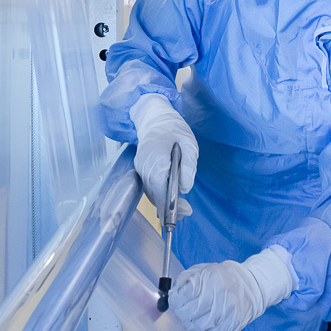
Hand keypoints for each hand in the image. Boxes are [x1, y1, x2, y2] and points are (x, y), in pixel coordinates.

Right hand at [130, 94, 198, 217]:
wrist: (154, 117)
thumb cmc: (174, 129)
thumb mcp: (189, 145)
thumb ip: (188, 167)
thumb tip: (185, 189)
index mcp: (156, 158)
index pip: (160, 187)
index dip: (169, 204)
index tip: (180, 214)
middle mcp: (144, 165)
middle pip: (154, 193)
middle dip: (168, 206)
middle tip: (185, 212)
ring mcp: (140, 167)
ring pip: (151, 191)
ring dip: (163, 202)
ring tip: (180, 210)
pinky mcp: (141, 168)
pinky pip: (149, 185)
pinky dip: (158, 194)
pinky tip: (169, 199)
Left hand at [170, 247, 294, 330]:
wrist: (253, 285)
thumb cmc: (225, 276)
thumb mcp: (204, 270)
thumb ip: (186, 279)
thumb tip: (171, 294)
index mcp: (210, 280)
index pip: (183, 296)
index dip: (175, 300)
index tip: (174, 300)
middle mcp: (219, 296)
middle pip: (189, 312)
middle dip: (180, 312)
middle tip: (180, 310)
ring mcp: (227, 312)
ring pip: (198, 325)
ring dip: (190, 322)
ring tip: (190, 316)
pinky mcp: (232, 323)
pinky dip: (202, 327)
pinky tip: (202, 320)